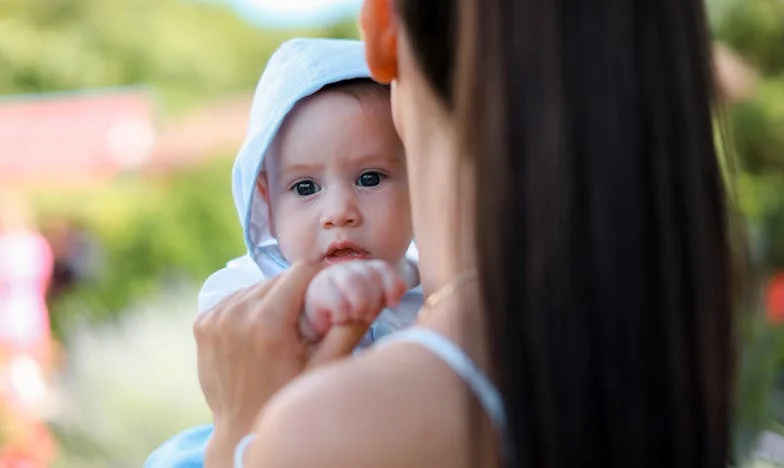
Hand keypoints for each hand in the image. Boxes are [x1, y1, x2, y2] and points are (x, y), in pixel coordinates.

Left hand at [194, 262, 372, 466]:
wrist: (241, 431)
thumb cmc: (288, 400)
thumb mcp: (324, 369)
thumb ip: (348, 329)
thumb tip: (369, 297)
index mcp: (267, 322)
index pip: (300, 272)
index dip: (320, 276)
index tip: (329, 289)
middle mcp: (236, 314)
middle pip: (278, 278)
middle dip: (297, 291)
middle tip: (308, 317)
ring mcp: (215, 318)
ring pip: (256, 287)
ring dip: (273, 298)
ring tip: (283, 328)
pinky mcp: (203, 323)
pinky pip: (236, 299)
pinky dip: (251, 307)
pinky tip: (259, 332)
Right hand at [301, 260, 407, 341]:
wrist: (318, 329)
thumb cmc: (349, 316)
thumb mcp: (371, 308)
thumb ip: (386, 297)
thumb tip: (402, 288)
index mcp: (366, 270)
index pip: (382, 268)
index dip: (391, 284)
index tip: (393, 304)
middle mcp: (349, 268)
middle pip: (369, 275)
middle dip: (374, 299)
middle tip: (369, 316)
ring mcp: (331, 276)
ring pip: (353, 282)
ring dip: (360, 305)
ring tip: (355, 317)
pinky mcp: (317, 290)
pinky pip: (336, 299)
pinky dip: (343, 314)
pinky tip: (339, 320)